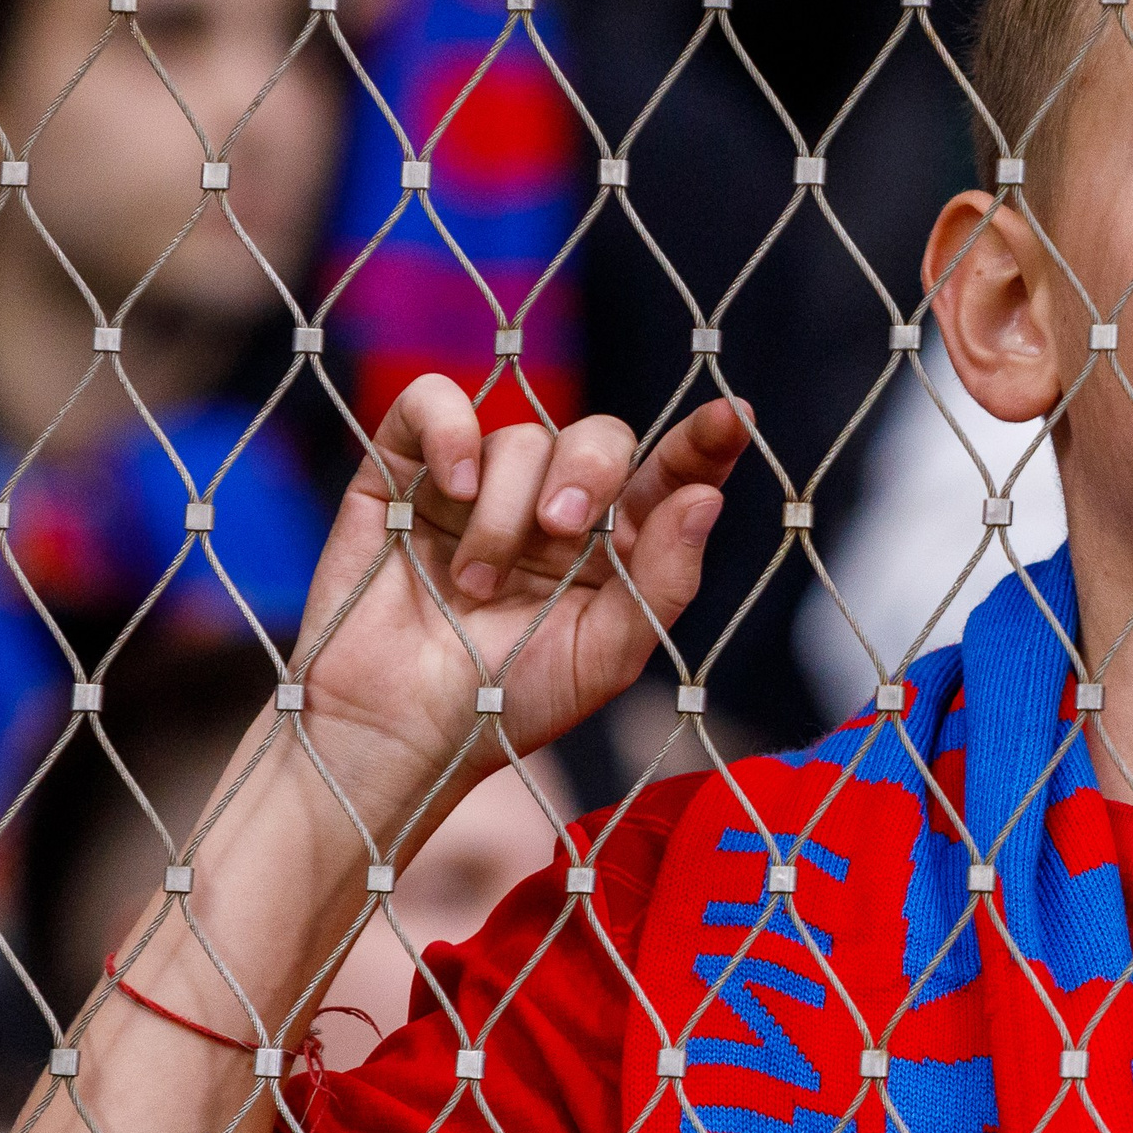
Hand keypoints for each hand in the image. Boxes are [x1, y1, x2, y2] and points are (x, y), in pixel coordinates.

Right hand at [286, 379, 747, 820]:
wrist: (397, 730)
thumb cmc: (507, 705)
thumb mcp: (606, 657)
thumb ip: (664, 581)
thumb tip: (706, 497)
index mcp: (617, 546)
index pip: (673, 474)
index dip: (707, 440)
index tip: (735, 416)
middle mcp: (556, 505)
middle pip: (600, 438)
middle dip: (590, 472)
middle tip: (562, 529)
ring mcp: (481, 485)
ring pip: (521, 437)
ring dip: (505, 509)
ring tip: (477, 585)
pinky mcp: (404, 471)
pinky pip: (432, 402)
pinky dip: (450, 431)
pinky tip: (454, 486)